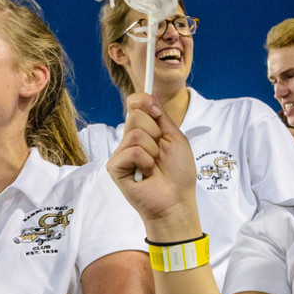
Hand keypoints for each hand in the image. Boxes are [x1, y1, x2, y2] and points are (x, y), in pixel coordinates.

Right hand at [103, 92, 202, 233]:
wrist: (176, 200)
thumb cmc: (179, 173)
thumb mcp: (175, 138)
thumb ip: (162, 116)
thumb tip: (151, 93)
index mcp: (144, 130)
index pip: (134, 104)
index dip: (143, 101)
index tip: (156, 110)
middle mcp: (129, 140)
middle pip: (135, 115)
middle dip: (155, 132)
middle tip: (160, 152)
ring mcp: (121, 153)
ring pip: (135, 133)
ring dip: (153, 151)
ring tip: (154, 166)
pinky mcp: (115, 167)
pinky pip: (132, 151)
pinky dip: (145, 162)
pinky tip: (146, 174)